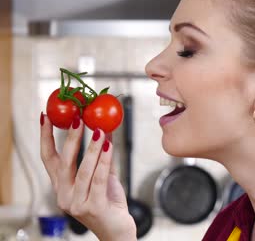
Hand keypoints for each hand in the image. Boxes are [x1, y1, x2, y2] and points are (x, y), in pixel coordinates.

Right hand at [40, 113, 136, 240]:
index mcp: (61, 186)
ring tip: (100, 129)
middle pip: (64, 162)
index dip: (45, 137)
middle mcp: (64, 195)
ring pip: (83, 170)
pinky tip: (110, 146)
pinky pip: (99, 179)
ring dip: (92, 148)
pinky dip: (105, 160)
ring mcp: (77, 203)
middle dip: (71, 138)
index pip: (48, 158)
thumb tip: (104, 129)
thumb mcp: (101, 176)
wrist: (117, 231)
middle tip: (78, 118)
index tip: (46, 117)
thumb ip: (99, 158)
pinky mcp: (93, 208)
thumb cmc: (108, 202)